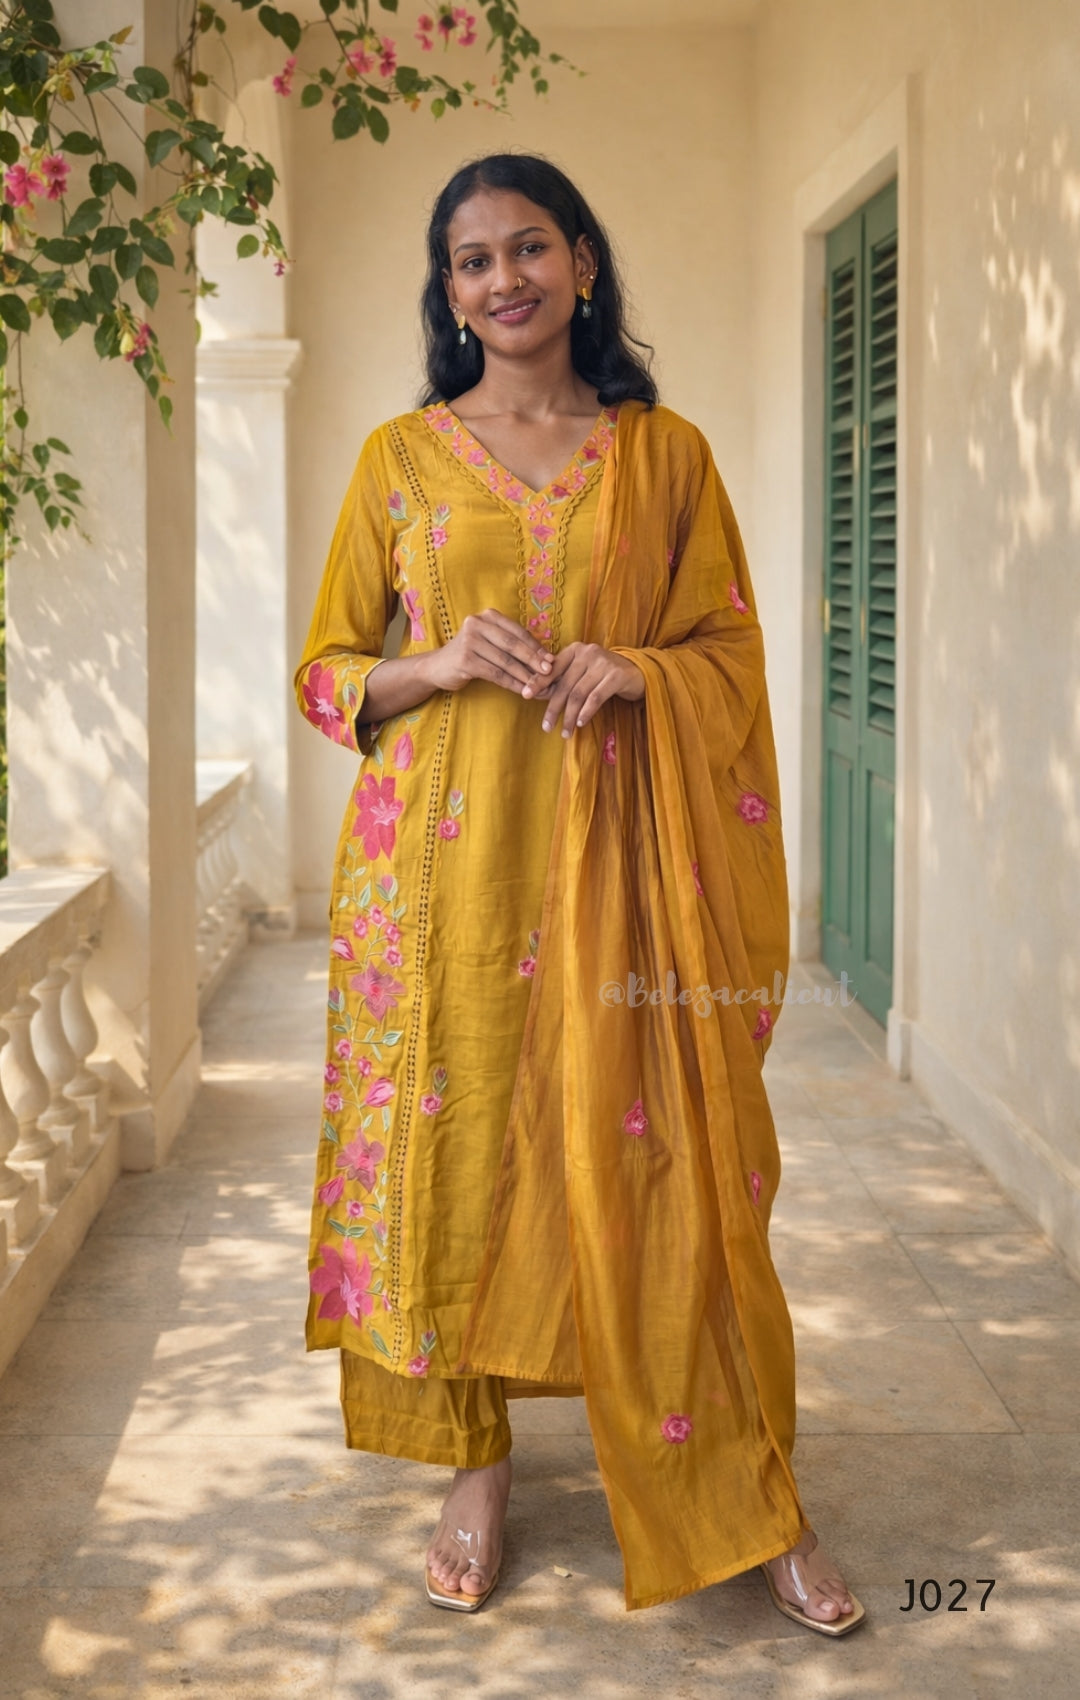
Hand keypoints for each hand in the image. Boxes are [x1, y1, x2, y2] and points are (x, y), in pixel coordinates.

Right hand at [426, 608, 553, 695]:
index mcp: (488, 616)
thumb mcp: (491, 643)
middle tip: (549, 672)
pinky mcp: (465, 660)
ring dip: (525, 675)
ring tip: (538, 686)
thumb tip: (545, 657)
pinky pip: (495, 674)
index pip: (518, 631)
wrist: (438, 667)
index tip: (552, 660)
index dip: (536, 646)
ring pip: (505, 661)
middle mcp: (477, 624)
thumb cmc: (471, 654)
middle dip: (534, 660)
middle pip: (513, 644)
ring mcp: (469, 641)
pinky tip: (522, 691)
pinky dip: (511, 683)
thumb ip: (512, 645)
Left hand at [522, 641, 644, 736]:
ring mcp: (603, 662)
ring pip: (579, 693)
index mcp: (575, 649)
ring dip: (570, 716)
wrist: (637, 673)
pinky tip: (580, 723)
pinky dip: (586, 712)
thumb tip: (536, 694)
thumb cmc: (603, 675)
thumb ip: (563, 679)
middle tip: (546, 726)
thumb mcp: (582, 672)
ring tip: (565, 732)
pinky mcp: (617, 675)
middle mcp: (588, 652)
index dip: (538, 682)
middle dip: (553, 708)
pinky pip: (596, 697)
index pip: (552, 668)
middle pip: (565, 684)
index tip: (525, 695)